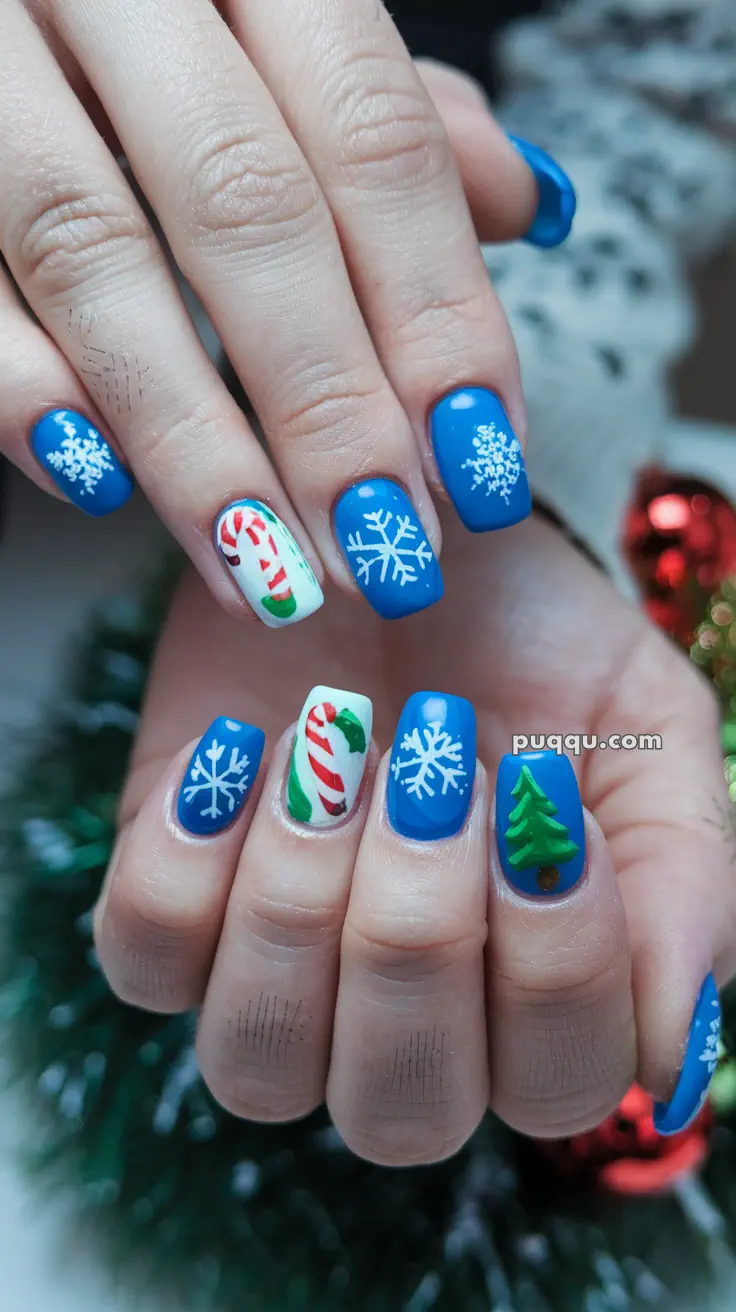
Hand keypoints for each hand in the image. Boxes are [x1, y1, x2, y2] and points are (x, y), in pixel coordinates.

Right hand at [1, 2, 572, 623]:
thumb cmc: (157, 32)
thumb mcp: (284, 35)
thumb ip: (387, 120)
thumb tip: (525, 202)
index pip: (376, 140)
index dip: (439, 314)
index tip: (480, 466)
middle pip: (247, 207)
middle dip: (328, 405)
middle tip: (384, 550)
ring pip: (92, 252)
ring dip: (191, 439)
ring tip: (268, 568)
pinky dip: (26, 390)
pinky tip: (101, 485)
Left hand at [94, 511, 733, 1164]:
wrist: (395, 534)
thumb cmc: (531, 640)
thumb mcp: (645, 726)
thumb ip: (685, 878)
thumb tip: (670, 1062)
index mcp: (532, 998)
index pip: (558, 1088)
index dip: (557, 967)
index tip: (550, 804)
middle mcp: (399, 1021)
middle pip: (401, 1109)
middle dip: (420, 932)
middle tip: (439, 772)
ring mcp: (272, 978)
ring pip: (259, 1065)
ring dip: (301, 900)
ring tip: (336, 741)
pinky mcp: (170, 908)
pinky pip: (146, 962)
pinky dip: (189, 860)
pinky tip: (240, 748)